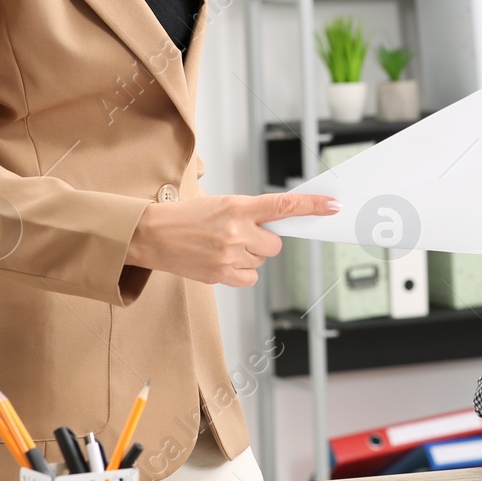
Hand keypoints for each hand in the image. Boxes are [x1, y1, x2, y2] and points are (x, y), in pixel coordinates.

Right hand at [125, 192, 338, 286]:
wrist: (151, 234)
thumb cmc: (185, 216)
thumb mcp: (220, 202)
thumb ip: (249, 212)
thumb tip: (278, 220)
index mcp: (237, 206)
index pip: (284, 205)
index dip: (312, 205)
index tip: (331, 205)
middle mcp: (236, 231)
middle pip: (275, 244)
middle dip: (265, 240)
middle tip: (241, 234)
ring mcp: (229, 255)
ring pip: (261, 261)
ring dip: (250, 255)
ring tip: (222, 246)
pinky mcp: (220, 275)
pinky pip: (250, 278)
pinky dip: (243, 272)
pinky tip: (224, 261)